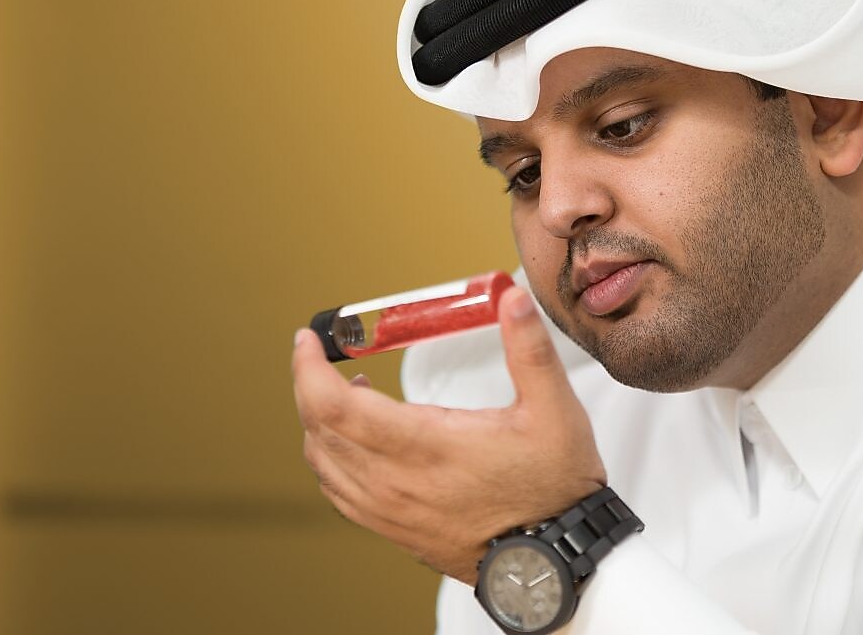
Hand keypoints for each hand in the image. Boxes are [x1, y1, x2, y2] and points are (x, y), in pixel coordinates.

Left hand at [292, 286, 606, 583]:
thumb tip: (512, 301)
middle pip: (317, 429)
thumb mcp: (554, 410)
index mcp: (426, 446)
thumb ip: (529, 350)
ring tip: (344, 394)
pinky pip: (338, 491)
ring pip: (322, 462)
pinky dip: (330, 458)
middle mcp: (396, 482)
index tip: (309, 341)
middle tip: (320, 356)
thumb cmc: (553, 489)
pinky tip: (352, 442)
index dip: (309, 368)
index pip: (335, 406)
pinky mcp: (393, 529)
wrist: (553, 561)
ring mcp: (390, 510)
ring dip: (317, 422)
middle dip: (308, 385)